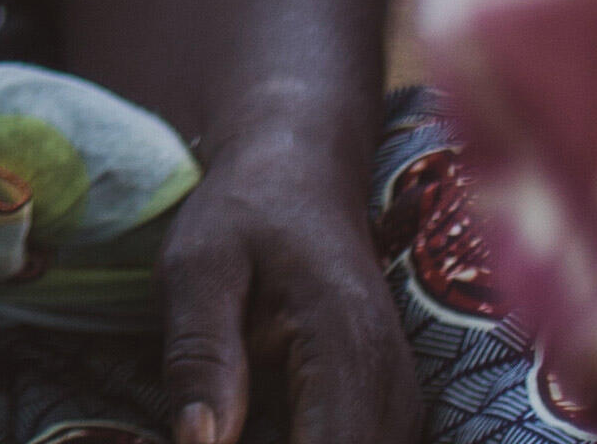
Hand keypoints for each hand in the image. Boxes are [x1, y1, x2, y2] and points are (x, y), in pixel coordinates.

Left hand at [153, 120, 406, 443]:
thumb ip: (199, 355)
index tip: (204, 431)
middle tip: (207, 409)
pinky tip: (247, 415)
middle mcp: (393, 394)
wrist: (304, 179)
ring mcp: (399, 411)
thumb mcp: (197, 265)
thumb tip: (197, 443)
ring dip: (276, 441)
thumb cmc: (245, 213)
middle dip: (266, 443)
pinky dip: (295, 438)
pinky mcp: (385, 418)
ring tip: (223, 404)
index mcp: (350, 353)